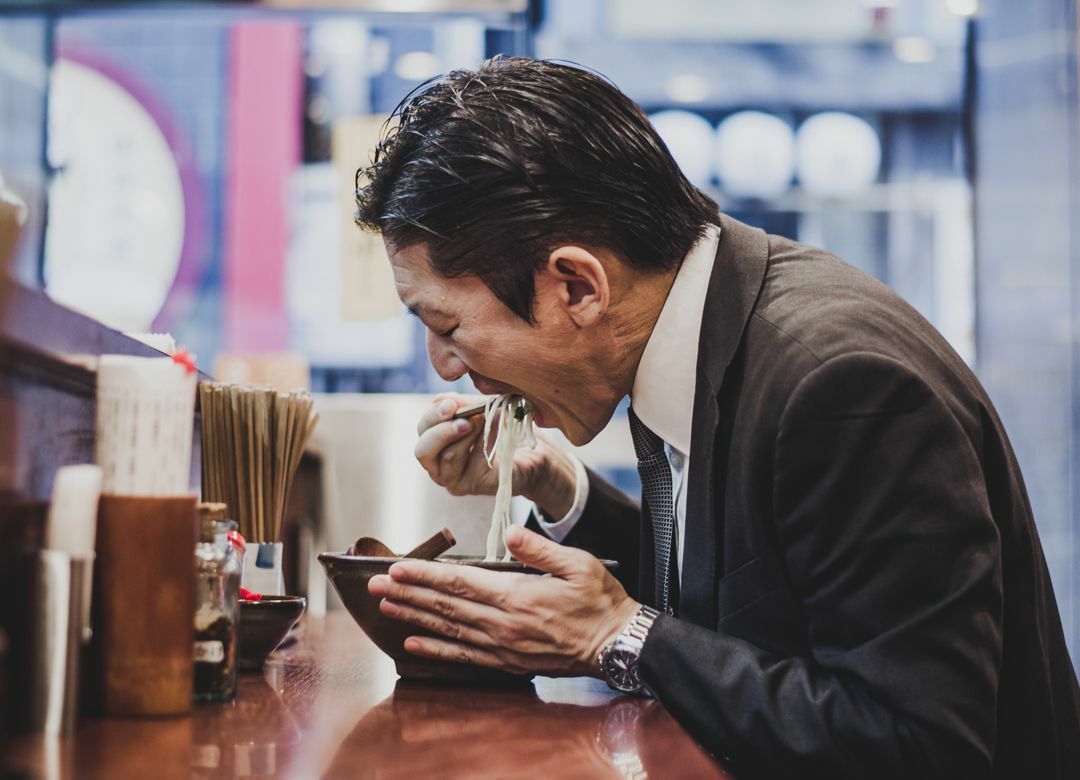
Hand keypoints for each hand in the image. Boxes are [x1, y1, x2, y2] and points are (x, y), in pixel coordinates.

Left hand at [367, 525, 640, 676]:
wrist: (616, 644)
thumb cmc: (600, 601)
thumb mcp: (578, 564)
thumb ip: (539, 549)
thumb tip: (509, 534)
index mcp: (517, 596)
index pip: (459, 582)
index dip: (424, 575)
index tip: (397, 567)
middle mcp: (502, 624)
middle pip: (445, 606)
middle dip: (407, 593)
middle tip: (374, 585)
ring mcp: (502, 646)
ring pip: (447, 629)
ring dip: (413, 617)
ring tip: (386, 607)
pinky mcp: (507, 661)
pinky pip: (463, 655)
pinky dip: (435, 649)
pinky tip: (413, 643)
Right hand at [414, 393, 577, 516]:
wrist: (533, 454)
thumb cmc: (501, 429)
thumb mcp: (479, 411)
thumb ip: (461, 405)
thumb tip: (441, 400)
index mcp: (435, 444)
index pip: (422, 430)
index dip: (433, 415)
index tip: (451, 402)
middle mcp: (438, 467)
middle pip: (423, 451)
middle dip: (442, 431)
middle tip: (464, 418)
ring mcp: (455, 481)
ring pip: (450, 456)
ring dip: (470, 433)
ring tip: (486, 419)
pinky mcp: (475, 486)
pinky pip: (477, 462)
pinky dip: (488, 440)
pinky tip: (501, 427)